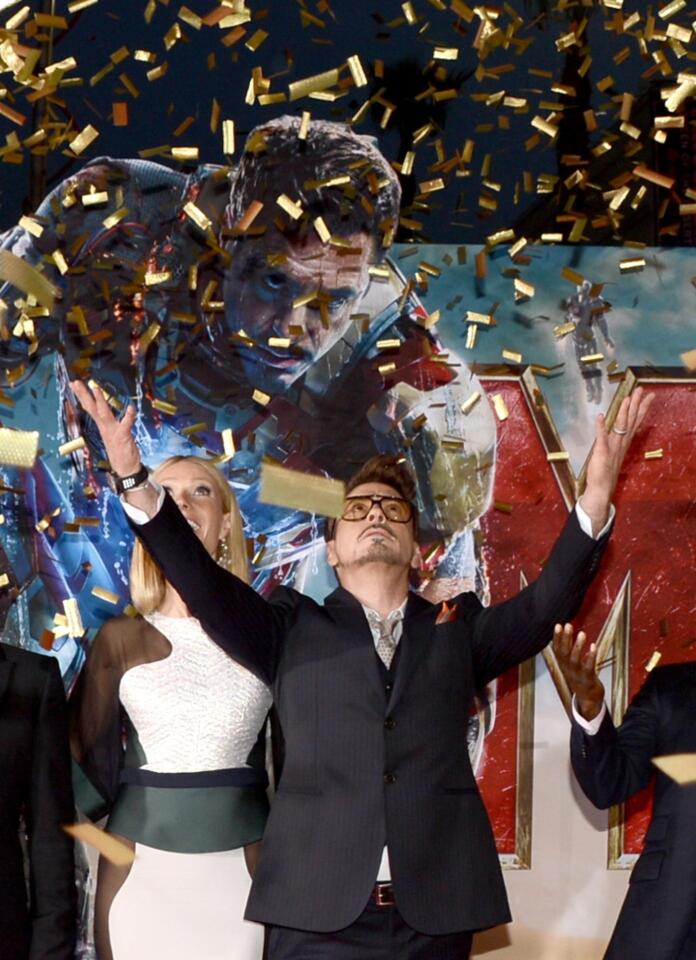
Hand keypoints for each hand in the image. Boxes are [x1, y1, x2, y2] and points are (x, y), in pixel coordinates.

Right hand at [70, 380, 140, 476]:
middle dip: (84, 395)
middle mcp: (105, 428)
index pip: (90, 408)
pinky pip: (125, 424)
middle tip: (76, 383)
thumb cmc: (120, 453)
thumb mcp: (112, 436)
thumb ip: (109, 424)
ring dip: (100, 402)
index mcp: (102, 426)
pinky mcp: (123, 437)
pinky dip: (128, 416)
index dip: (83, 396)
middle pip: (92, 409)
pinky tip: (131, 407)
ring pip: (105, 414)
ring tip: (95, 389)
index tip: (75, 384)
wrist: (126, 470)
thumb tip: (105, 414)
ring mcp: (113, 432)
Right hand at [552, 623, 604, 720]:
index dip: (557, 637)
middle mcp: (568, 669)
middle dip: (565, 638)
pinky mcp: (588, 679)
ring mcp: (577, 674)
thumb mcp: (571, 666)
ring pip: (575, 660)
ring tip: (582, 634)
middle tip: (567, 625)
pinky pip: (589, 667)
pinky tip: (593, 646)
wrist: (588, 700)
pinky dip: (591, 656)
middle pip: (564, 653)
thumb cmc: (580, 679)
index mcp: (563, 665)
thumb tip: (567, 635)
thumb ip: (569, 652)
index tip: (558, 625)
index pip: (557, 649)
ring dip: (578, 646)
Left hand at [580, 385, 652, 532]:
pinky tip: (599, 416)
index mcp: (623, 442)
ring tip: (627, 398)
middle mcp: (620, 442)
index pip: (634, 421)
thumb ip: (615, 440)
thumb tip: (616, 428)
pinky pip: (601, 438)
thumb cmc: (605, 470)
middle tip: (641, 389)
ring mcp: (612, 447)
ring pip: (620, 426)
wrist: (601, 488)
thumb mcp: (613, 452)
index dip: (640, 407)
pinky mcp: (601, 452)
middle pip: (630, 420)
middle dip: (636, 404)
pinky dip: (600, 427)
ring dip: (623, 412)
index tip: (646, 395)